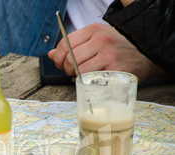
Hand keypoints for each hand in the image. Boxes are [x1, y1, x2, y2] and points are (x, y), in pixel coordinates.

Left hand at [48, 23, 165, 83]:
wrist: (146, 56)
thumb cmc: (118, 49)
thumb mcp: (96, 40)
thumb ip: (73, 46)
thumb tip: (50, 54)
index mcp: (94, 30)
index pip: (64, 44)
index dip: (57, 57)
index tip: (59, 64)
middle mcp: (101, 40)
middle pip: (69, 59)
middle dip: (66, 69)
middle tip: (72, 72)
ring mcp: (109, 55)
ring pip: (78, 71)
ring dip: (77, 77)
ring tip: (84, 76)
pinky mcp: (115, 70)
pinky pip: (91, 80)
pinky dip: (89, 82)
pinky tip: (95, 79)